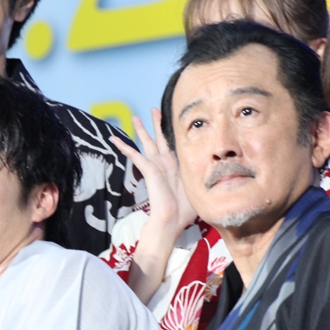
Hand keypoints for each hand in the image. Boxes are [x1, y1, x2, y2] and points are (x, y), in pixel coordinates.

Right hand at [110, 108, 196, 233]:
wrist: (172, 219)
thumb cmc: (184, 210)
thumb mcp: (197, 186)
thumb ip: (200, 175)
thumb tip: (215, 170)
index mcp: (175, 167)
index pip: (172, 145)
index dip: (171, 133)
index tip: (171, 122)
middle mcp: (164, 164)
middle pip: (158, 139)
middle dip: (156, 124)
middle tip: (154, 109)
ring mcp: (155, 166)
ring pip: (146, 142)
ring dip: (141, 130)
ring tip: (135, 118)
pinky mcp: (148, 170)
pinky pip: (134, 155)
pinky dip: (125, 147)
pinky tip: (115, 139)